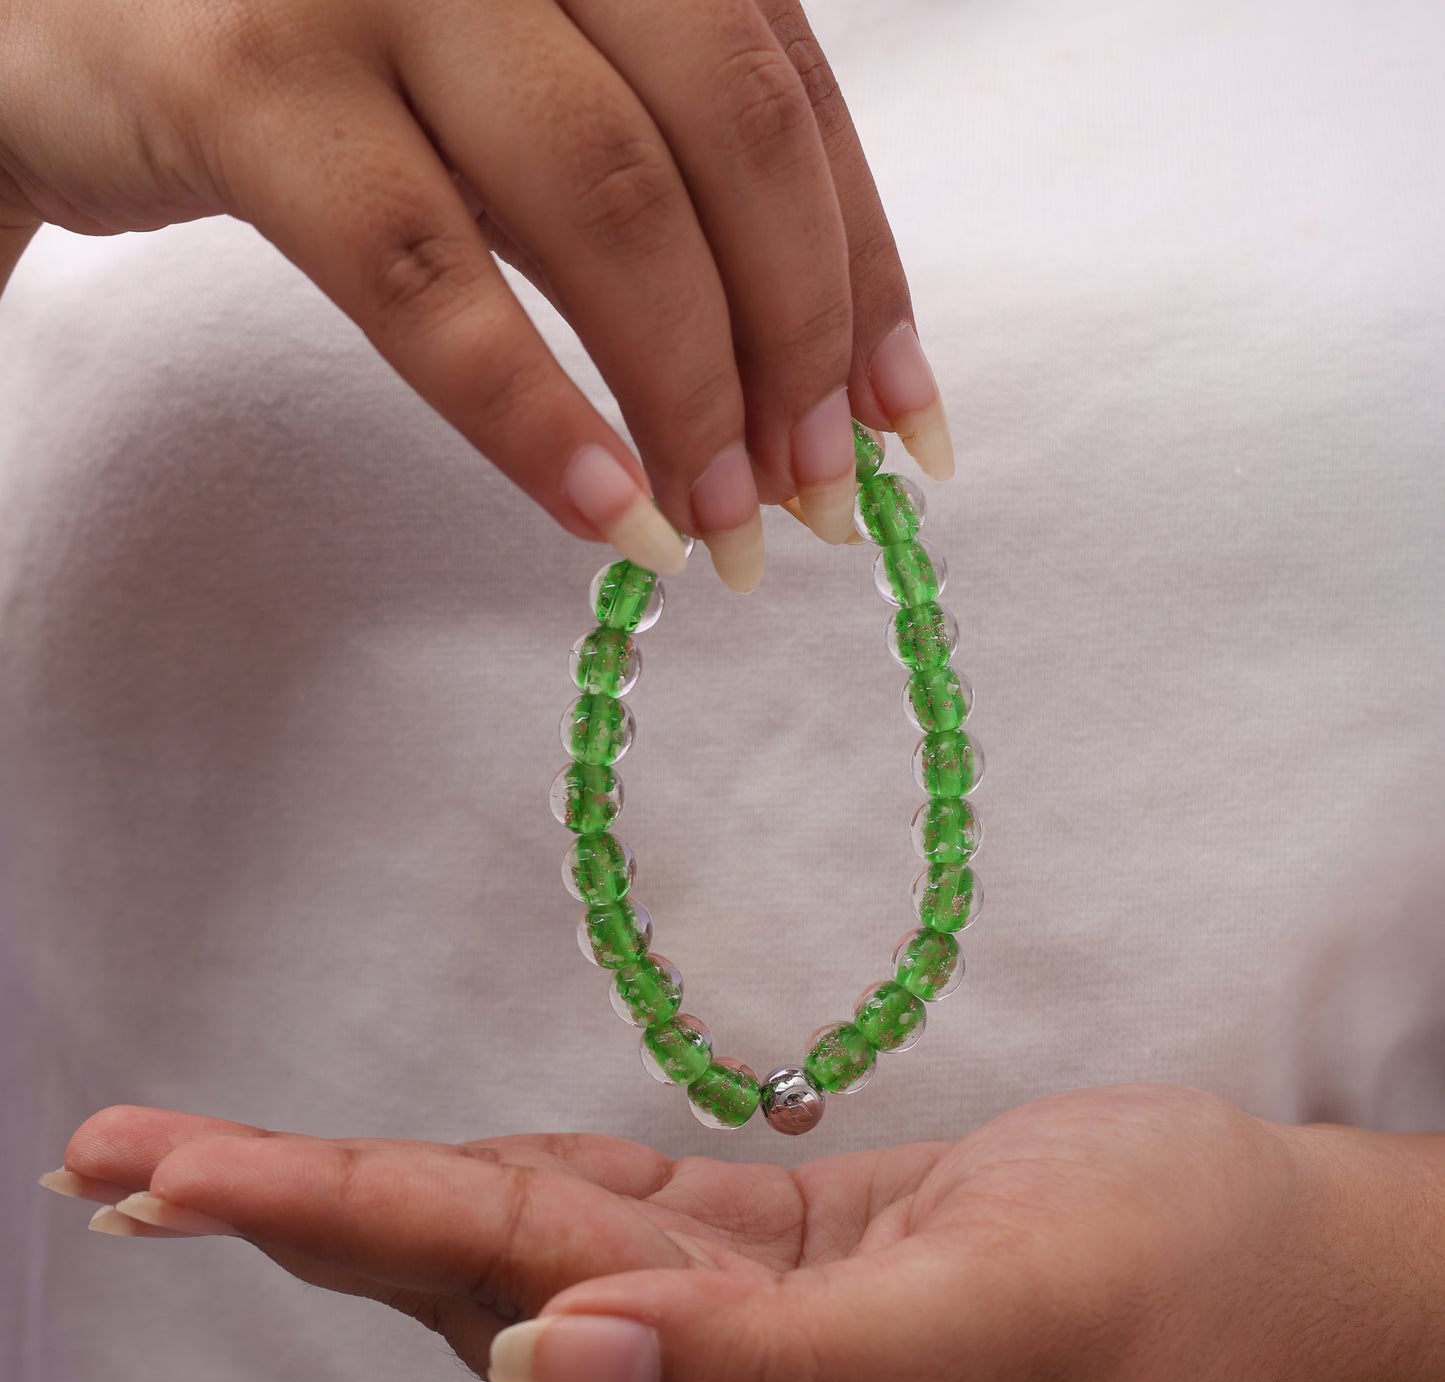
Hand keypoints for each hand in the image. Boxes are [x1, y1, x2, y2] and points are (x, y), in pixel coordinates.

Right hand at [0, 0, 952, 587]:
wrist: (50, 12)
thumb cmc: (317, 53)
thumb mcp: (511, 83)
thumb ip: (646, 175)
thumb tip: (802, 369)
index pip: (790, 94)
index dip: (866, 275)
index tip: (904, 429)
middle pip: (727, 136)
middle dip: (794, 344)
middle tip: (813, 499)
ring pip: (603, 202)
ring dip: (689, 394)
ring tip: (718, 534)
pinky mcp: (244, 76)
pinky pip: (429, 274)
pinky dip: (531, 410)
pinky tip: (603, 513)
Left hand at [52, 1082, 1439, 1381]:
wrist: (1251, 1258)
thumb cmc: (1152, 1303)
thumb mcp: (976, 1345)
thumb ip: (771, 1378)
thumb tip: (552, 1368)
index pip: (477, 1293)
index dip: (318, 1220)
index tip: (160, 1171)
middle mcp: (694, 1366)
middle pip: (451, 1265)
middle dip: (283, 1205)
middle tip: (117, 1153)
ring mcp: (726, 1301)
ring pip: (509, 1228)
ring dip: (366, 1189)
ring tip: (210, 1164)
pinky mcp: (772, 1247)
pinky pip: (608, 1200)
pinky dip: (502, 1173)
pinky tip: (419, 1171)